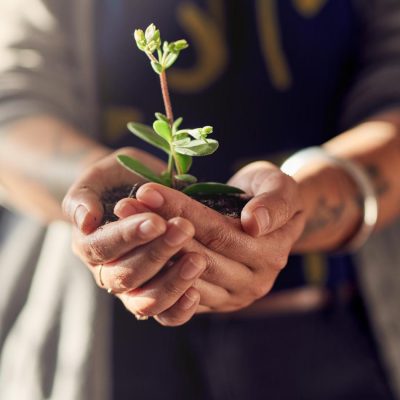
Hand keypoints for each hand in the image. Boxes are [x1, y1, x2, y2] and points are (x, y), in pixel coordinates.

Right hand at [63, 148, 206, 324]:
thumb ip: (84, 196)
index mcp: (89, 244)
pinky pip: (166, 315)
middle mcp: (108, 272)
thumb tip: (84, 220)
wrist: (136, 191)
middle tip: (184, 229)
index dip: (129, 237)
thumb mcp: (99, 177)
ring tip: (198, 259)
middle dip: (158, 253)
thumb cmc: (118, 182)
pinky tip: (196, 292)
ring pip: (146, 301)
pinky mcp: (158, 297)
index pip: (102, 247)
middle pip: (126, 275)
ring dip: (172, 282)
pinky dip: (180, 308)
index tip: (156, 221)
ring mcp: (133, 289)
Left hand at [118, 161, 304, 315]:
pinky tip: (134, 252)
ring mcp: (233, 297)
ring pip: (184, 276)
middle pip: (196, 255)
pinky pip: (181, 297)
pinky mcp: (215, 303)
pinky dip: (157, 274)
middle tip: (124, 206)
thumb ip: (275, 204)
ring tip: (123, 222)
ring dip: (150, 250)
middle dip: (157, 229)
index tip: (147, 190)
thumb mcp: (281, 188)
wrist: (268, 219)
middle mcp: (253, 282)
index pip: (217, 231)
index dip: (180, 211)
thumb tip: (254, 224)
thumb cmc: (271, 194)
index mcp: (270, 253)